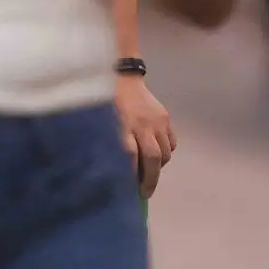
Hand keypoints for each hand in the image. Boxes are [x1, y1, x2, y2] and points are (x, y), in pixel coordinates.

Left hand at [114, 75, 174, 198]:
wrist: (120, 75)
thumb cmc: (103, 101)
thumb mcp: (97, 120)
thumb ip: (103, 141)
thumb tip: (104, 168)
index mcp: (121, 123)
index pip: (129, 153)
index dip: (130, 173)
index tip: (128, 189)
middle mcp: (141, 123)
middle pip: (152, 156)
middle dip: (150, 179)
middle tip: (145, 193)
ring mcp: (156, 120)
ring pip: (165, 152)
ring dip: (158, 167)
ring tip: (149, 175)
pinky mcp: (165, 117)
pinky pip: (171, 143)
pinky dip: (166, 154)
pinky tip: (157, 157)